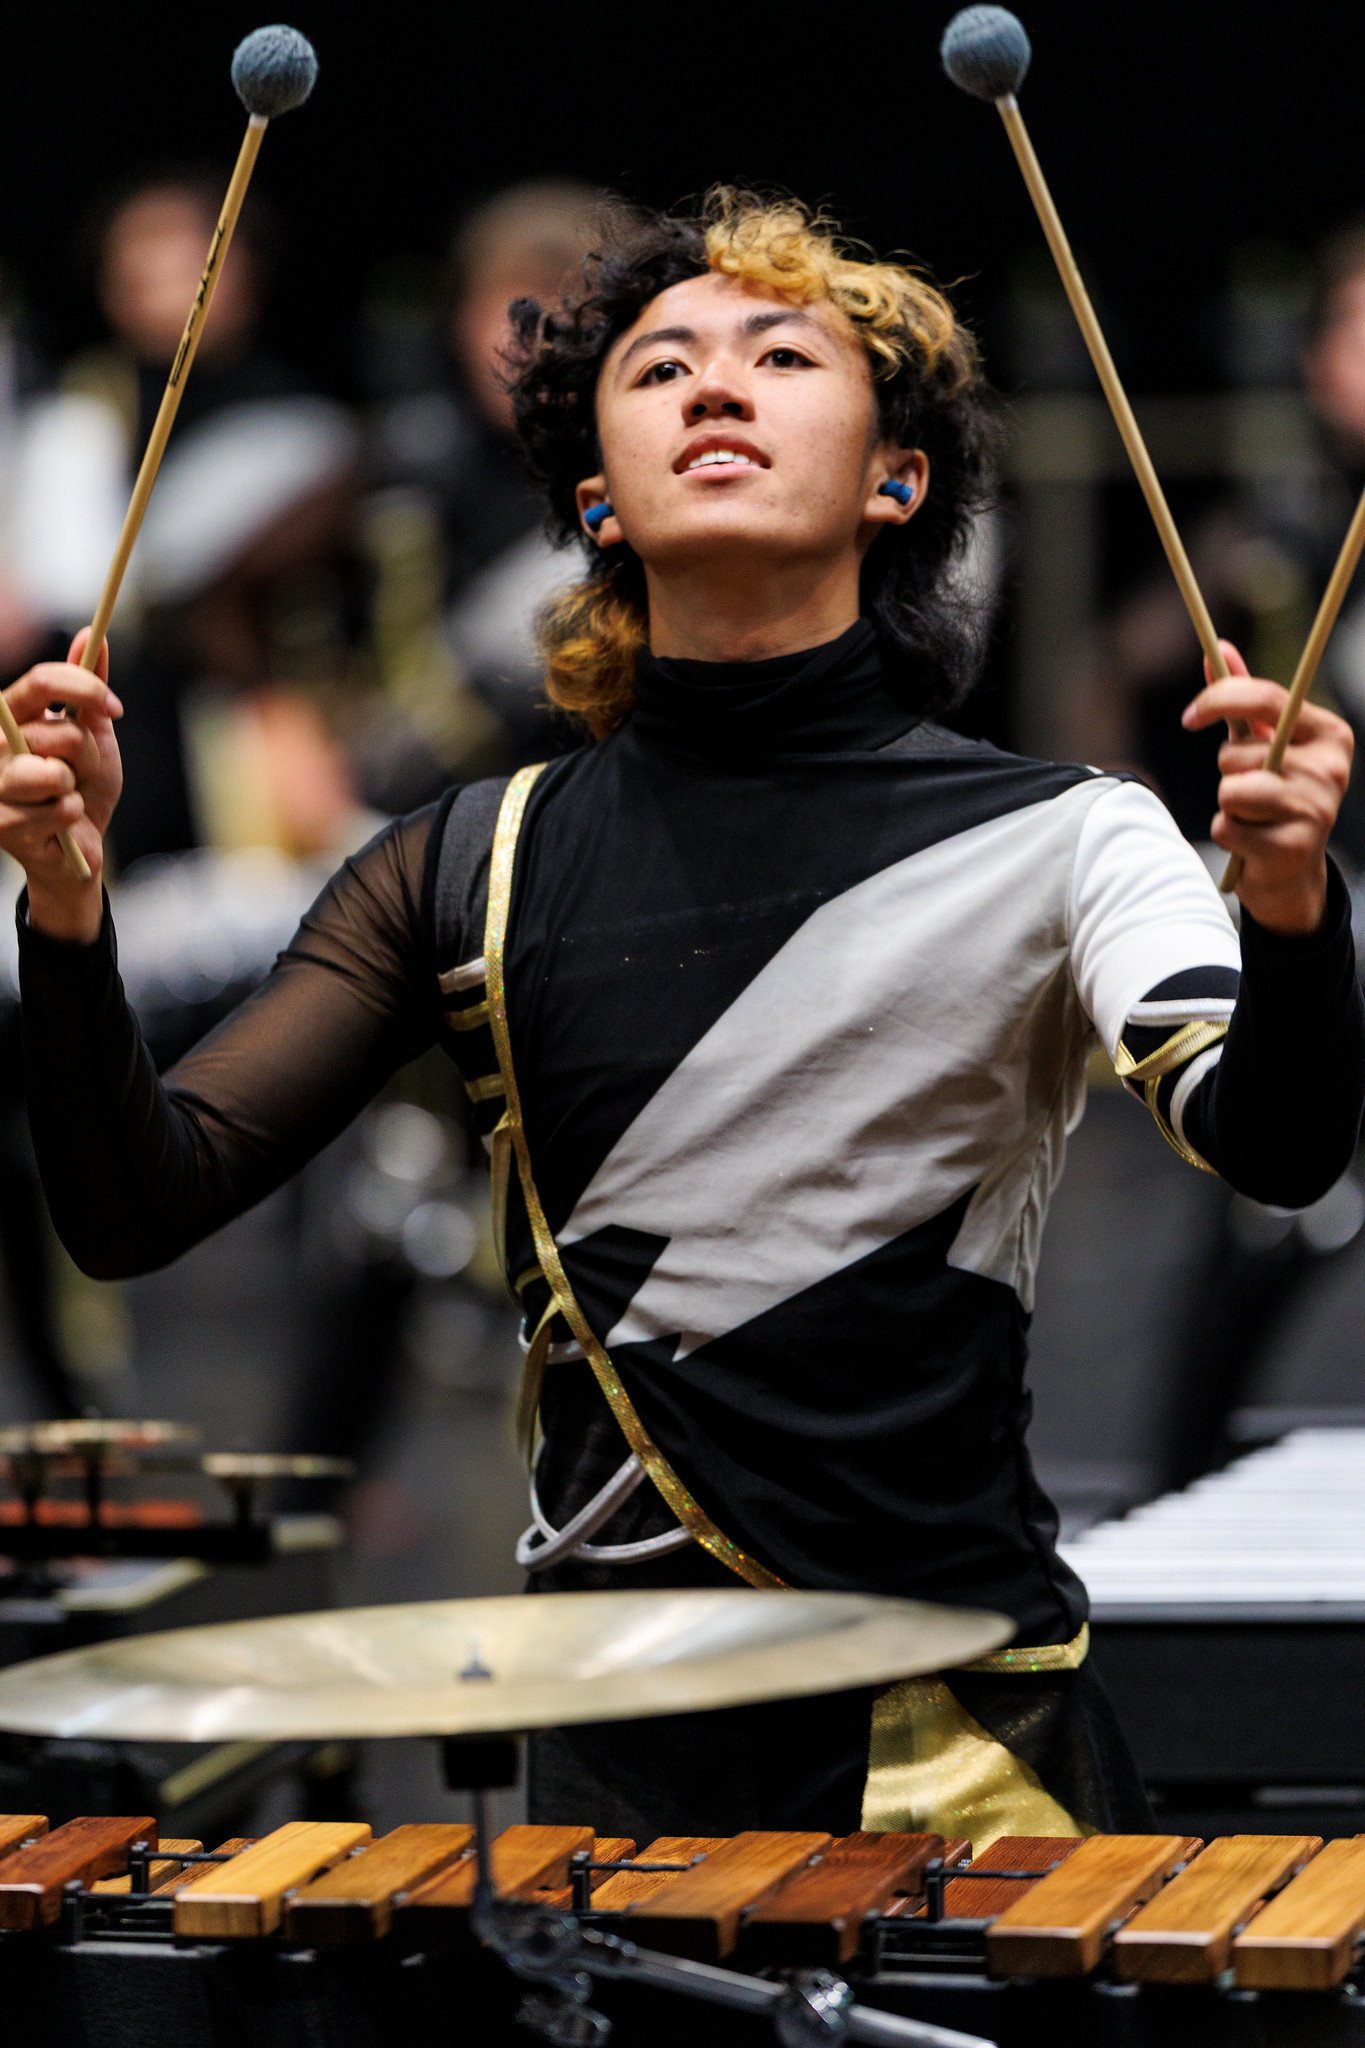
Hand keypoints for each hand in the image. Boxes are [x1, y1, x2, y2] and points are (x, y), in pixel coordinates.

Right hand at [0, 629, 122, 943]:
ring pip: (52, 773)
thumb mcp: (94, 734)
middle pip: (57, 732)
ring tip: (65, 795)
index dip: (84, 688)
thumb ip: (88, 689)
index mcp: (12, 716)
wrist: (78, 846)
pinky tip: (60, 824)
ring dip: (74, 786)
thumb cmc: (83, 786)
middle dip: (85, 754)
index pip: (41, 683)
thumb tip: (94, 633)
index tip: (116, 707)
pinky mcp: (2, 826)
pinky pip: (60, 809)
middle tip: (80, 771)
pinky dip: (73, 816)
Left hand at [1182, 640, 1352, 933]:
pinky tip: (1251, 844)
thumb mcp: (1263, 743)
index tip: (1189, 717)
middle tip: (1249, 788)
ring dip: (1227, 805)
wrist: (1291, 872)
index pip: (1269, 699)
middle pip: (1240, 752)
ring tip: (1250, 816)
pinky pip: (1228, 828)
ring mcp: (1316, 810)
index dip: (1220, 700)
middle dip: (1228, 770)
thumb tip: (1220, 648)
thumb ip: (1242, 699)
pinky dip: (1227, 836)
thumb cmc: (1274, 797)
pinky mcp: (1293, 848)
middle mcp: (1330, 770)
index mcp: (1329, 734)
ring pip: (1231, 791)